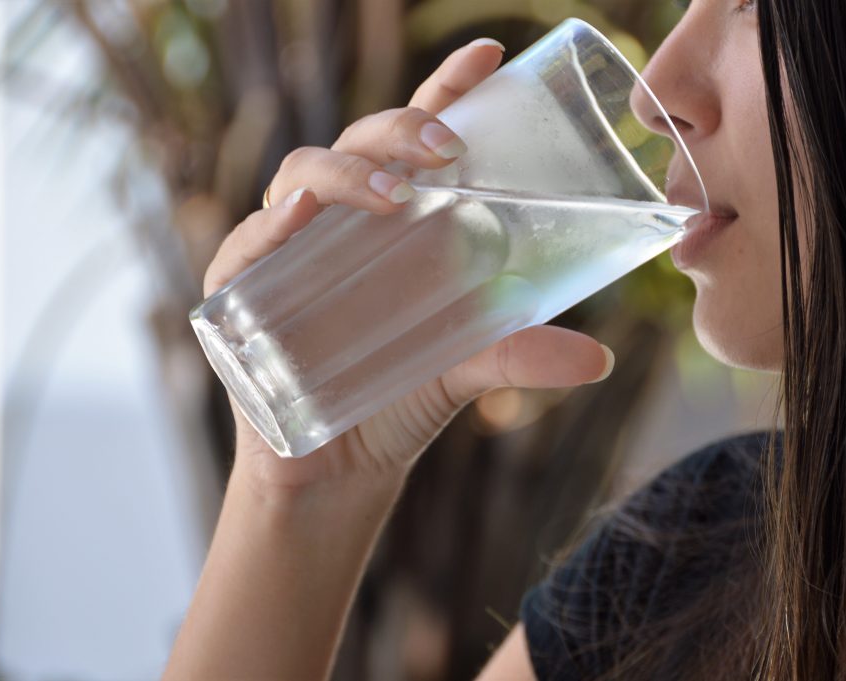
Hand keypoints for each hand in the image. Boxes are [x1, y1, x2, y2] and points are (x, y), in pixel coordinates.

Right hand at [202, 38, 614, 493]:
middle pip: (362, 144)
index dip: (445, 90)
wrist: (340, 470)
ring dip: (347, 172)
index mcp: (397, 224)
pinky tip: (301, 217)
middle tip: (450, 144)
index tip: (488, 54)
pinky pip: (247, 243)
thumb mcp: (468, 368)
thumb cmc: (399, 399)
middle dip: (402, 127)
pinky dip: (271, 224)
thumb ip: (522, 356)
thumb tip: (599, 359)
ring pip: (303, 175)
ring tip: (395, 195)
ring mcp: (292, 251)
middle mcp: (343, 224)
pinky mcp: (246, 292)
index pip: (417, 140)